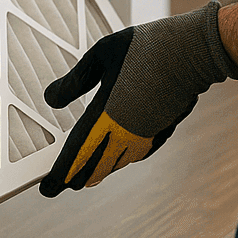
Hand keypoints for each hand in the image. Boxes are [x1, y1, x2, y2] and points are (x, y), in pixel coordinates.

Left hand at [39, 2, 237, 195]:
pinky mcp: (160, 133)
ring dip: (98, 172)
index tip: (47, 189)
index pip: (76, 153)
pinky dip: (122, 161)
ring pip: (115, 165)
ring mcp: (144, 136)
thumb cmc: (144, 48)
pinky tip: (118, 160)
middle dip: (76, 177)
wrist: (189, 52)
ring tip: (85, 177)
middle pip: (94, 167)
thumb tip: (50, 99)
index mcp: (104, 115)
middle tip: (61, 185)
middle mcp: (123, 133)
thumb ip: (75, 81)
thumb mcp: (101, 55)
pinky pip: (136, 155)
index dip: (59, 174)